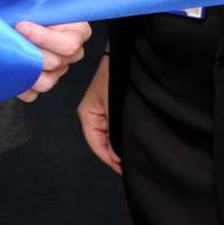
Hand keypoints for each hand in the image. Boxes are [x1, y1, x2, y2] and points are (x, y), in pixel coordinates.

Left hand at [0, 0, 92, 101]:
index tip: (21, 26)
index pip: (68, 45)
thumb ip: (27, 1)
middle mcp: (71, 54)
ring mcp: (58, 70)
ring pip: (46, 82)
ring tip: (10, 53)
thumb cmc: (30, 6)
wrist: (18, 14)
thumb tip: (15, 7)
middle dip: (30, 51)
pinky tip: (10, 71)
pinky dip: (19, 86)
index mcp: (77, 31)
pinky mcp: (43, 81)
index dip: (44, 38)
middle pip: (56, 63)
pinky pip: (33, 94)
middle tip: (11, 37)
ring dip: (25, 69)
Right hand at [76, 54, 121, 173]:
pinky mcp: (111, 105)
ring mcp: (102, 109)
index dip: (111, 160)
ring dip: (121, 144)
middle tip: (133, 164)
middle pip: (103, 142)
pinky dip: (123, 134)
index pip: (96, 146)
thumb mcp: (114, 107)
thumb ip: (114, 132)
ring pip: (110, 135)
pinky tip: (133, 139)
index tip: (125, 170)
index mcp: (87, 114)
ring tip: (135, 153)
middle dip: (116, 154)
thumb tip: (117, 154)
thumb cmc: (117, 76)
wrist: (128, 55)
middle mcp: (92, 113)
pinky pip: (115, 126)